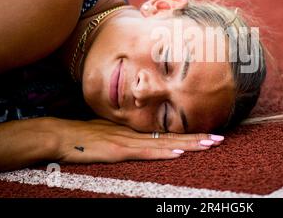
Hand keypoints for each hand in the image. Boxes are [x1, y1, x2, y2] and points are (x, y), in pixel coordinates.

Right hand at [54, 118, 223, 162]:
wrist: (62, 135)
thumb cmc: (85, 136)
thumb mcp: (111, 133)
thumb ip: (129, 137)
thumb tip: (144, 140)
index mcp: (137, 130)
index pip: (169, 132)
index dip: (190, 134)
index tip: (210, 135)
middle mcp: (137, 133)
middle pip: (173, 136)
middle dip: (198, 138)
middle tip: (221, 138)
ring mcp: (129, 141)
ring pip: (165, 143)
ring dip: (189, 144)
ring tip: (210, 144)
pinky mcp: (119, 150)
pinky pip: (145, 152)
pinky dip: (163, 152)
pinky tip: (178, 152)